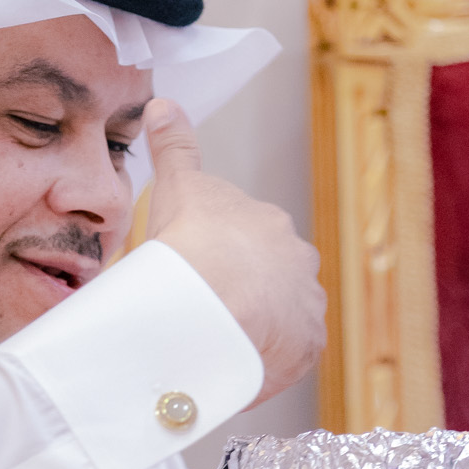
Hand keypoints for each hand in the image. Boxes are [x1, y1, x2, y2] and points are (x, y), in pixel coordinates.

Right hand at [145, 99, 325, 400]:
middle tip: (201, 310)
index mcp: (269, 224)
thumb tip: (162, 102)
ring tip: (216, 343)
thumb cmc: (189, 243)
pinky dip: (263, 361)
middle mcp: (297, 259)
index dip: (220, 255)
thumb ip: (173, 146)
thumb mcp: (176, 187)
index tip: (196, 271)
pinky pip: (285, 356)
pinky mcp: (306, 347)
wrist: (211, 302)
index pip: (248, 239)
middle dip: (243, 292)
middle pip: (270, 278)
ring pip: (281, 318)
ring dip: (256, 328)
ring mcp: (305, 305)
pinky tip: (233, 365)